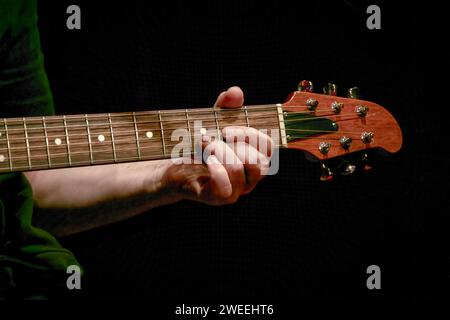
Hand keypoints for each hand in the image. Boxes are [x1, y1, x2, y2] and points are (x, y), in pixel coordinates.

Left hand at [163, 86, 272, 204]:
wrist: (171, 167)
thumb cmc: (197, 146)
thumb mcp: (213, 122)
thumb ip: (225, 107)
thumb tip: (235, 92)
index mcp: (253, 158)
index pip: (268, 147)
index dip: (251, 135)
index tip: (227, 129)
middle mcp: (248, 177)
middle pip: (260, 162)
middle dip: (236, 144)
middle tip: (214, 137)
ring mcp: (234, 190)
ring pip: (240, 172)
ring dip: (220, 152)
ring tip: (204, 146)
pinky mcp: (217, 198)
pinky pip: (226, 190)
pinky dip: (216, 171)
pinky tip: (206, 160)